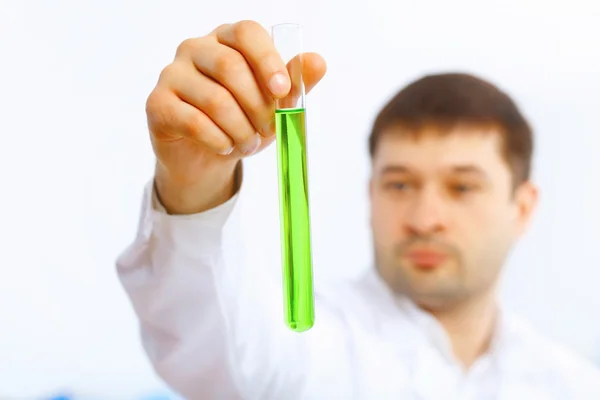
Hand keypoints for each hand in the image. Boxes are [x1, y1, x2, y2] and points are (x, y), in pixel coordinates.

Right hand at [144, 20, 326, 213]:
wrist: (206, 157)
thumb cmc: (242, 121)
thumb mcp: (274, 104)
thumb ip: (295, 83)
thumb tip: (318, 62)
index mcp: (227, 39)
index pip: (247, 33)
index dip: (268, 60)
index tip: (284, 91)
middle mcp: (196, 48)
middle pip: (230, 67)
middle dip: (257, 106)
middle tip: (268, 129)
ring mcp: (173, 74)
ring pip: (215, 100)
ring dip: (241, 129)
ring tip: (249, 143)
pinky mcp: (158, 104)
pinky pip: (195, 122)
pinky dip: (219, 141)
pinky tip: (226, 147)